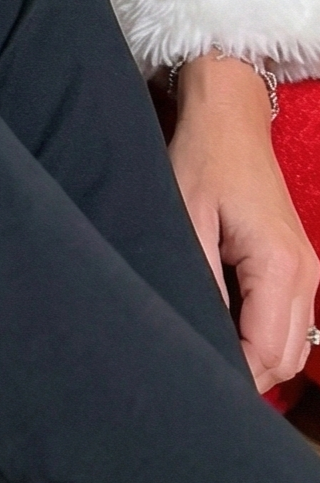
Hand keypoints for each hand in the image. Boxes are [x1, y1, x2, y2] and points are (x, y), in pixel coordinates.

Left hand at [169, 54, 319, 391]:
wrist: (229, 120)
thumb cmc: (203, 160)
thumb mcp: (187, 218)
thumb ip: (201, 280)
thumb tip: (199, 332)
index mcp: (279, 266)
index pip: (266, 352)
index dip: (234, 374)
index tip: (193, 375)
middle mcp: (305, 275)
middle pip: (285, 358)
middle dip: (246, 373)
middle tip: (195, 367)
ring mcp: (307, 271)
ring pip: (292, 344)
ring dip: (256, 356)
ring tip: (207, 348)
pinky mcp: (298, 265)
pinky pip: (290, 321)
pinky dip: (264, 335)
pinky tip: (225, 325)